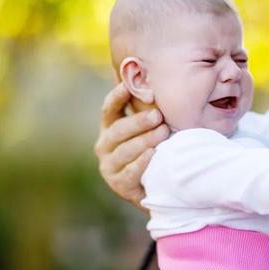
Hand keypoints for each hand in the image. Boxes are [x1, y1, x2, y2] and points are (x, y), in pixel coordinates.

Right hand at [94, 84, 169, 211]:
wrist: (155, 187)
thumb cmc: (153, 149)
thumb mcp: (148, 129)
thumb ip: (148, 109)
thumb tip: (158, 82)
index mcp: (110, 127)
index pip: (109, 109)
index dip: (117, 97)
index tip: (128, 86)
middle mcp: (105, 145)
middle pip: (118, 130)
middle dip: (138, 122)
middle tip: (158, 115)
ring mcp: (109, 166)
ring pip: (125, 150)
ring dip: (144, 140)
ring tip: (163, 132)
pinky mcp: (119, 184)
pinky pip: (130, 172)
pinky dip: (142, 162)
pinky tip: (154, 154)